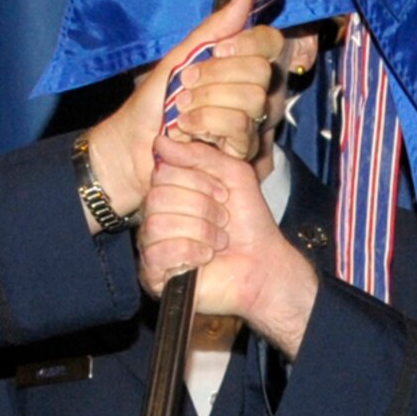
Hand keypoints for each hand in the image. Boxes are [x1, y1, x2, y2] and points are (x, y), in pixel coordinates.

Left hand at [84, 0, 283, 225]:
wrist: (133, 144)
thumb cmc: (153, 102)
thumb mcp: (179, 58)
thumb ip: (212, 30)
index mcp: (239, 66)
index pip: (270, 42)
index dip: (247, 43)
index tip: (215, 51)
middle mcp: (251, 91)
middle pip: (261, 70)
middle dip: (216, 75)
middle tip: (186, 85)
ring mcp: (250, 122)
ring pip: (252, 98)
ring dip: (208, 100)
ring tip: (183, 110)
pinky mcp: (242, 150)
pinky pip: (240, 126)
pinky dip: (206, 122)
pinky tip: (187, 130)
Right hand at [139, 135, 319, 356]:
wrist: (263, 264)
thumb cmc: (248, 222)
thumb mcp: (233, 175)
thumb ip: (200, 155)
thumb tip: (160, 140)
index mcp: (171, 191)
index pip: (163, 172)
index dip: (198, 181)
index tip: (223, 194)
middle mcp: (157, 216)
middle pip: (158, 198)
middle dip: (202, 208)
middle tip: (223, 220)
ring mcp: (153, 245)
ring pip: (158, 225)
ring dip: (200, 232)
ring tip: (218, 241)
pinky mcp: (154, 275)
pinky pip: (156, 254)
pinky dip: (189, 253)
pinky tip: (205, 258)